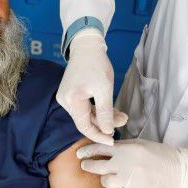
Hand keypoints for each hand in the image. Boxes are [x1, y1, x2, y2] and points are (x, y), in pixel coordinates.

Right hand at [57, 30, 127, 144]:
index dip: (98, 135)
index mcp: (71, 100)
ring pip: (86, 114)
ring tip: (121, 115)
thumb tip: (108, 131)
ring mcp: (66, 97)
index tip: (112, 141)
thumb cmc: (96, 64)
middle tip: (123, 121)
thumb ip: (105, 112)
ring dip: (103, 117)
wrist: (86, 46)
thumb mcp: (104, 89)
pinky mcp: (70, 94)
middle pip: (85, 121)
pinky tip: (112, 110)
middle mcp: (65, 101)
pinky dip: (98, 110)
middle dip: (105, 124)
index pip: (84, 126)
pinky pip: (85, 107)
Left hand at [77, 139, 187, 187]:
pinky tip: (121, 185)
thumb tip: (102, 147)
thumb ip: (121, 146)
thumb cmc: (158, 155)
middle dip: (88, 165)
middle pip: (96, 166)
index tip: (80, 154)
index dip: (87, 151)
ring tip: (113, 176)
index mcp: (126, 149)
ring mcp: (127, 180)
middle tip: (85, 165)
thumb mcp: (139, 144)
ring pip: (104, 181)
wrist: (177, 170)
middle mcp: (124, 164)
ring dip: (106, 179)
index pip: (99, 148)